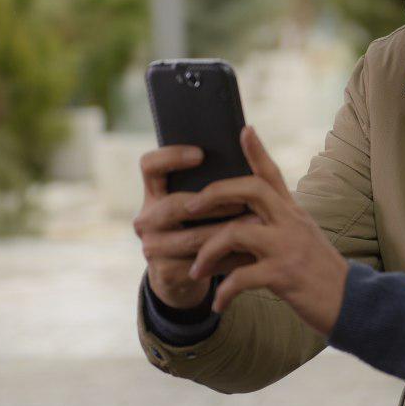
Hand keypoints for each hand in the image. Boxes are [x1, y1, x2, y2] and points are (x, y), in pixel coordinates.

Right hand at [134, 145, 255, 309]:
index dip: (170, 157)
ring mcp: (152, 247)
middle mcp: (147, 218)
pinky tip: (250, 252)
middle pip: (174, 205)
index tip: (201, 154)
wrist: (188, 273)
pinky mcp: (165, 273)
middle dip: (213, 203)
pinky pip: (201, 263)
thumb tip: (248, 132)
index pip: (149, 166)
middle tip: (244, 201)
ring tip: (257, 224)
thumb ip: (220, 172)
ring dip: (227, 231)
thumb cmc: (203, 225)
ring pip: (192, 237)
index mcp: (155, 192)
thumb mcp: (205, 200)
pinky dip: (229, 257)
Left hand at [185, 125, 349, 335]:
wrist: (350, 303)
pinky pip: (241, 277)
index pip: (273, 174)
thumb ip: (277, 227)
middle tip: (190, 207)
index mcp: (293, 212)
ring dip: (207, 252)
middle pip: (251, 190)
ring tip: (195, 271)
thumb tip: (241, 224)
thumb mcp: (303, 240)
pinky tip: (218, 304)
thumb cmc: (320, 274)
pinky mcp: (283, 275)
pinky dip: (225, 292)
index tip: (244, 129)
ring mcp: (287, 247)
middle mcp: (291, 223)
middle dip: (214, 194)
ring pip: (236, 233)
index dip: (258, 151)